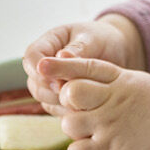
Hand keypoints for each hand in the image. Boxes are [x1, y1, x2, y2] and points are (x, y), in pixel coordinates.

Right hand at [22, 16, 141, 108]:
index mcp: (49, 43)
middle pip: (34, 82)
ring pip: (43, 98)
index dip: (39, 70)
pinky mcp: (60, 97)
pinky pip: (56, 108)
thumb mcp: (92, 39)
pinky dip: (67, 110)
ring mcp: (50, 82)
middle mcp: (45, 65)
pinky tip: (84, 109)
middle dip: (50, 90)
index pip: (32, 56)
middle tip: (71, 93)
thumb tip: (61, 57)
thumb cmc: (103, 39)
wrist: (117, 51)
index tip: (57, 79)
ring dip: (59, 102)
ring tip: (80, 102)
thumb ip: (77, 49)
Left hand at [37, 56, 149, 149]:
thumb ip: (118, 80)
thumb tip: (97, 79)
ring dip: (74, 127)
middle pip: (71, 92)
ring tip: (88, 131)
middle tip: (77, 107)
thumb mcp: (144, 84)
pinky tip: (90, 149)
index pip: (86, 67)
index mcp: (122, 81)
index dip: (61, 65)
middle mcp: (112, 101)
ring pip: (69, 123)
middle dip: (66, 99)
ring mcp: (109, 126)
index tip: (42, 65)